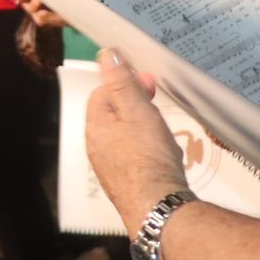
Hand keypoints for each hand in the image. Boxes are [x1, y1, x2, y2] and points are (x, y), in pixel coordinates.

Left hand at [85, 48, 189, 224]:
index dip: (125, 83)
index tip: (148, 84)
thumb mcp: (137, 109)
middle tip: (158, 106)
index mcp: (95, 125)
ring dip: (144, 128)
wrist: (158, 206)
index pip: (102, 92)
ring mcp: (108, 167)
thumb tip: (106, 53)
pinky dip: (147, 150)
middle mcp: (96, 147)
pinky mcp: (124, 183)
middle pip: (114, 115)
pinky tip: (163, 155)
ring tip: (164, 132)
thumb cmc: (147, 155)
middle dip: (137, 106)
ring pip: (125, 136)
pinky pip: (133, 156)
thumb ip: (121, 81)